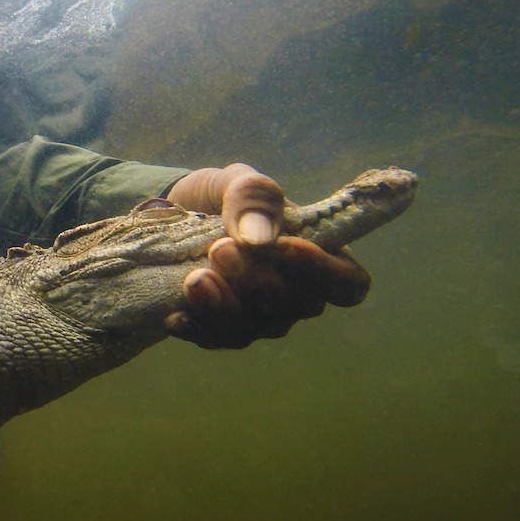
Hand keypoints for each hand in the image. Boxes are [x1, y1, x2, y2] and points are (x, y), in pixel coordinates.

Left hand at [163, 164, 371, 348]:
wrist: (170, 216)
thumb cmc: (220, 196)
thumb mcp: (235, 181)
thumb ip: (252, 197)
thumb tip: (258, 238)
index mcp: (318, 254)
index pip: (349, 283)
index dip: (323, 273)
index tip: (281, 246)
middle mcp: (296, 293)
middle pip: (296, 306)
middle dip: (257, 280)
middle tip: (219, 249)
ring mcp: (261, 316)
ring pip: (254, 328)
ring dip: (224, 308)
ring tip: (193, 280)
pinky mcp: (224, 328)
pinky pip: (218, 339)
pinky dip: (197, 328)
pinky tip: (174, 316)